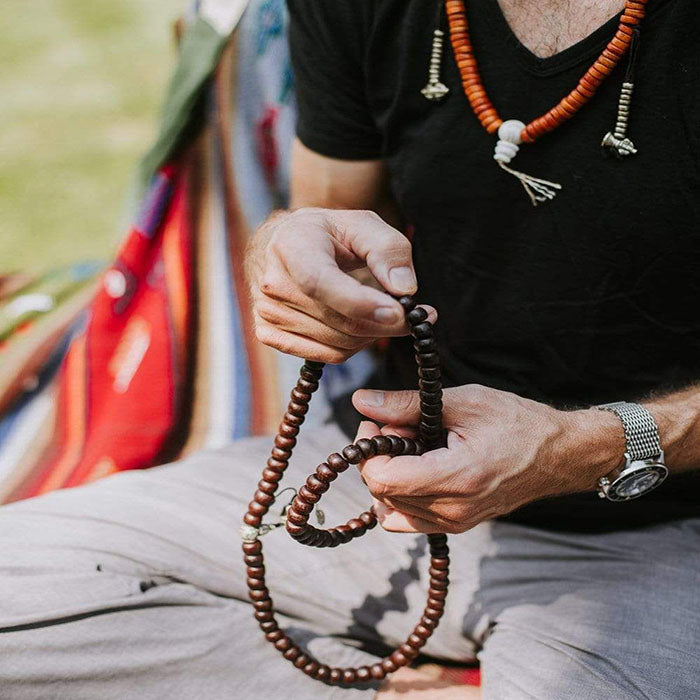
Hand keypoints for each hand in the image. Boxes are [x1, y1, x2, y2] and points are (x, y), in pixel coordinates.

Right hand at [246, 208, 435, 362]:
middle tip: (418, 314)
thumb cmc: (328, 234)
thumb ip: (388, 250)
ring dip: (372, 334)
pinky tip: (363, 324)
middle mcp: (274, 283)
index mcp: (292, 246)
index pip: (321, 283)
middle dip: (385, 323)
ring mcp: (268, 313)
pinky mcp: (271, 335)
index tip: (398, 312)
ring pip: (338, 343)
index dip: (360, 303)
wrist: (285, 244)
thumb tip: (404, 288)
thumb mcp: (363, 225)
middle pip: (339, 322)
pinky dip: (354, 345)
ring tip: (386, 313)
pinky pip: (327, 355)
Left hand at [352, 385, 622, 533]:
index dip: (369, 450)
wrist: (558, 454)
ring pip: (390, 508)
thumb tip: (361, 402)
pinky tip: (418, 467)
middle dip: (378, 457)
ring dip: (389, 475)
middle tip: (399, 428)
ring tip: (414, 447)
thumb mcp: (463, 401)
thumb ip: (406, 404)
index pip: (382, 479)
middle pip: (381, 493)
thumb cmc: (517, 422)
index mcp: (457, 477)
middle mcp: (454, 509)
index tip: (378, 425)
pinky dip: (402, 494)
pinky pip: (409, 519)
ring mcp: (456, 523)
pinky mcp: (457, 526)